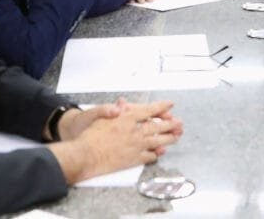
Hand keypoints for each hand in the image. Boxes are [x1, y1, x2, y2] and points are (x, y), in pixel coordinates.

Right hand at [62, 100, 182, 182]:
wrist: (84, 156)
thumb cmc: (89, 136)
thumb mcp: (100, 117)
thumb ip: (114, 110)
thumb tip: (122, 103)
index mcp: (127, 119)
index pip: (149, 110)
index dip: (161, 107)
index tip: (170, 104)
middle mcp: (134, 132)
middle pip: (158, 127)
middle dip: (171, 124)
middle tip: (179, 123)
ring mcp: (136, 147)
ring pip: (157, 142)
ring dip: (169, 138)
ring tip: (177, 136)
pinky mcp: (133, 160)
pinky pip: (149, 156)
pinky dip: (156, 154)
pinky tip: (160, 153)